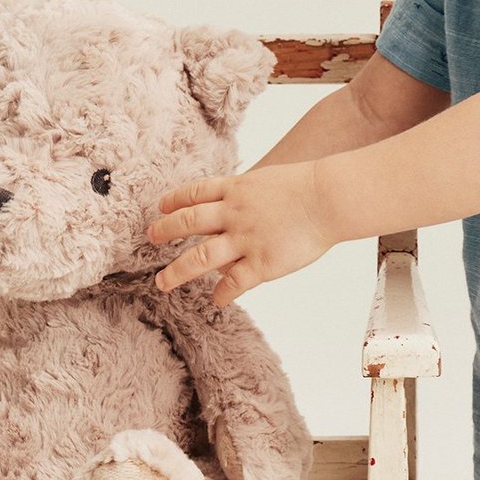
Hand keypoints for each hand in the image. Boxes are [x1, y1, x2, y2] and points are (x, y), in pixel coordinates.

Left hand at [147, 162, 333, 306]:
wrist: (328, 198)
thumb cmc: (310, 187)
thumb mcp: (270, 180)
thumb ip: (250, 192)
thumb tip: (239, 201)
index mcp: (237, 190)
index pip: (195, 193)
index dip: (175, 200)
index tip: (162, 207)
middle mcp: (234, 214)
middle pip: (188, 222)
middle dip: (165, 231)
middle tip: (151, 238)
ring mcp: (245, 240)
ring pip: (200, 257)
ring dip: (177, 272)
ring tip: (163, 282)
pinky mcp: (261, 263)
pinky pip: (233, 283)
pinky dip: (222, 293)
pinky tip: (216, 300)